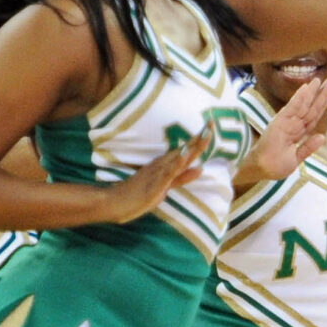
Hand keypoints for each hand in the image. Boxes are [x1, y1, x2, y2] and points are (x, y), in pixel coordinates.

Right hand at [98, 125, 215, 222]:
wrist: (115, 202)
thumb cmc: (138, 196)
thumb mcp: (165, 187)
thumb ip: (182, 177)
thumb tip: (201, 168)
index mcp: (166, 165)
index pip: (186, 151)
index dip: (199, 140)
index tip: (211, 127)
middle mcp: (163, 164)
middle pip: (185, 150)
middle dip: (199, 138)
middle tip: (212, 123)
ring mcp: (158, 172)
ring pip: (179, 157)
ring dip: (192, 146)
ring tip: (205, 134)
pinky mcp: (155, 183)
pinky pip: (168, 172)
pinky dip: (177, 162)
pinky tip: (186, 154)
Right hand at [250, 78, 326, 178]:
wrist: (261, 169)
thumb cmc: (274, 165)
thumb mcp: (296, 158)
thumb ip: (308, 147)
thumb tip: (322, 137)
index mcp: (297, 132)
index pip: (312, 116)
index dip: (321, 105)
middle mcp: (293, 124)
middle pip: (310, 108)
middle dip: (320, 95)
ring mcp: (286, 122)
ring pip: (303, 106)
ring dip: (311, 93)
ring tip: (320, 81)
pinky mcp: (279, 121)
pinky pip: (292, 108)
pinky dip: (299, 98)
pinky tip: (306, 88)